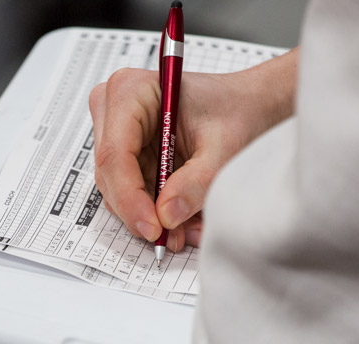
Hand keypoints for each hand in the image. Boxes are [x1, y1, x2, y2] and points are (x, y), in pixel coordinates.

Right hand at [88, 49, 297, 249]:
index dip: (129, 197)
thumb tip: (166, 216)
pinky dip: (154, 209)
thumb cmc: (236, 110)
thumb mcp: (222, 149)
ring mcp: (116, 132)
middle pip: (111, 175)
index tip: (153, 227)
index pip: (114, 154)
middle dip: (141, 211)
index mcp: (130, 91)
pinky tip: (181, 217)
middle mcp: (114, 109)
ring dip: (150, 214)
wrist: (248, 106)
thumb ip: (195, 183)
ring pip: (117, 189)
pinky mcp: (125, 153)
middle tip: (172, 236)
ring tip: (185, 228)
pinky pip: (129, 191)